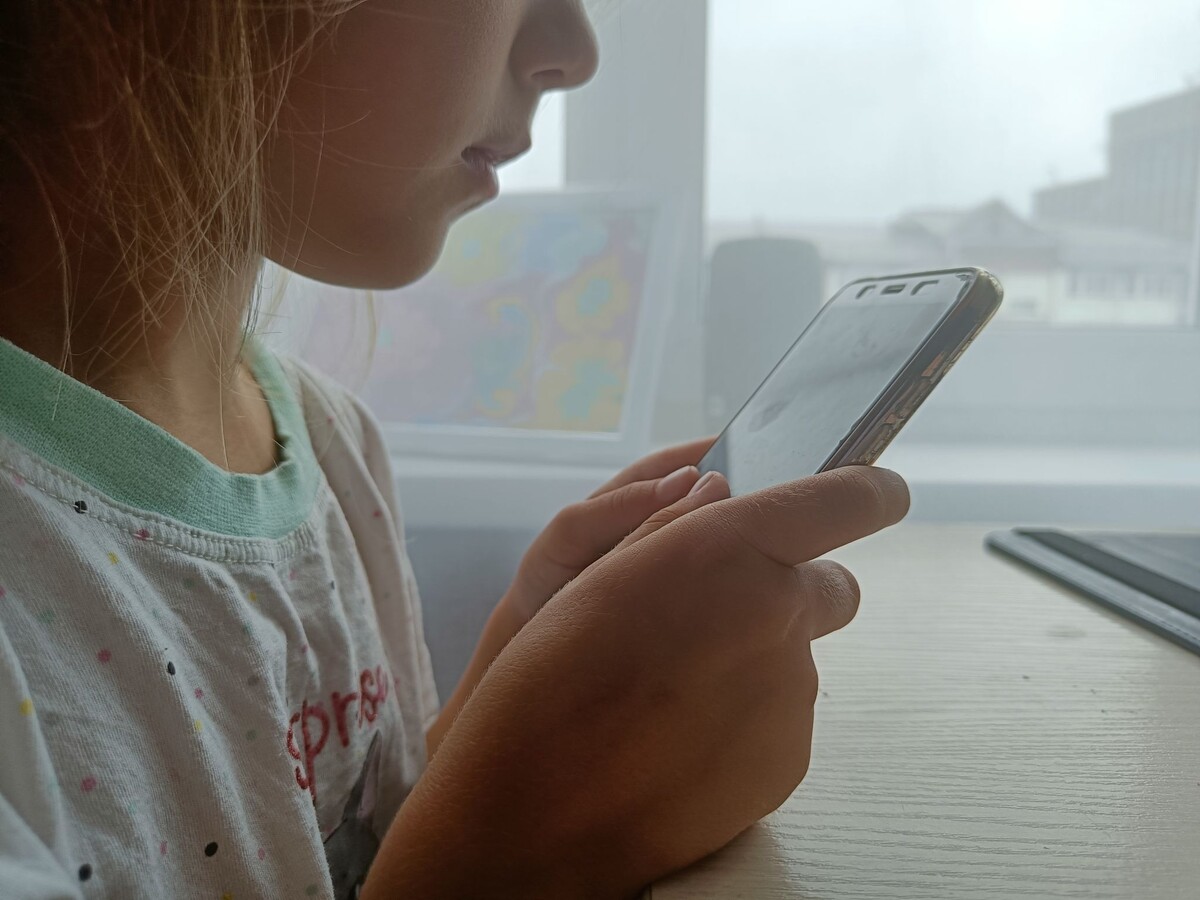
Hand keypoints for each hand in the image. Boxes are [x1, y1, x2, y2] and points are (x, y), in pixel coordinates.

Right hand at [370, 465, 909, 899]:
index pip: (845, 498)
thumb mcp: (595, 575)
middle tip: (722, 612)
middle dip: (794, 588)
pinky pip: (779, 717)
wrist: (539, 816)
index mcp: (730, 551)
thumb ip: (674, 526)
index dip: (867, 488)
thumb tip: (721, 496)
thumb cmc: (548, 681)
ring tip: (674, 692)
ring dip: (753, 658)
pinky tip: (681, 738)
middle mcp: (779, 616)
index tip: (877, 488)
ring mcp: (791, 694)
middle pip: (834, 586)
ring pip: (795, 656)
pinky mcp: (789, 758)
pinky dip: (744, 717)